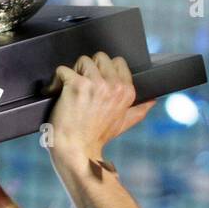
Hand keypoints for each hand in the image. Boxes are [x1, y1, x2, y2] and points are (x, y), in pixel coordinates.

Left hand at [43, 51, 156, 165]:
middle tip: (81, 87)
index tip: (95, 84)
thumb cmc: (97, 137)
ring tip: (68, 90)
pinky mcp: (77, 85)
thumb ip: (140, 109)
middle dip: (88, 69)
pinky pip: (63, 69)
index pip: (118, 62)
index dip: (103, 70)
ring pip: (82, 60)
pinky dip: (55, 81)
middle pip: (99, 57)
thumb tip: (153, 101)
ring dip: (72, 73)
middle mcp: (114, 86)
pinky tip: (55, 92)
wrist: (78, 150)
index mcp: (127, 91)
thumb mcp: (124, 123)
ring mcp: (96, 84)